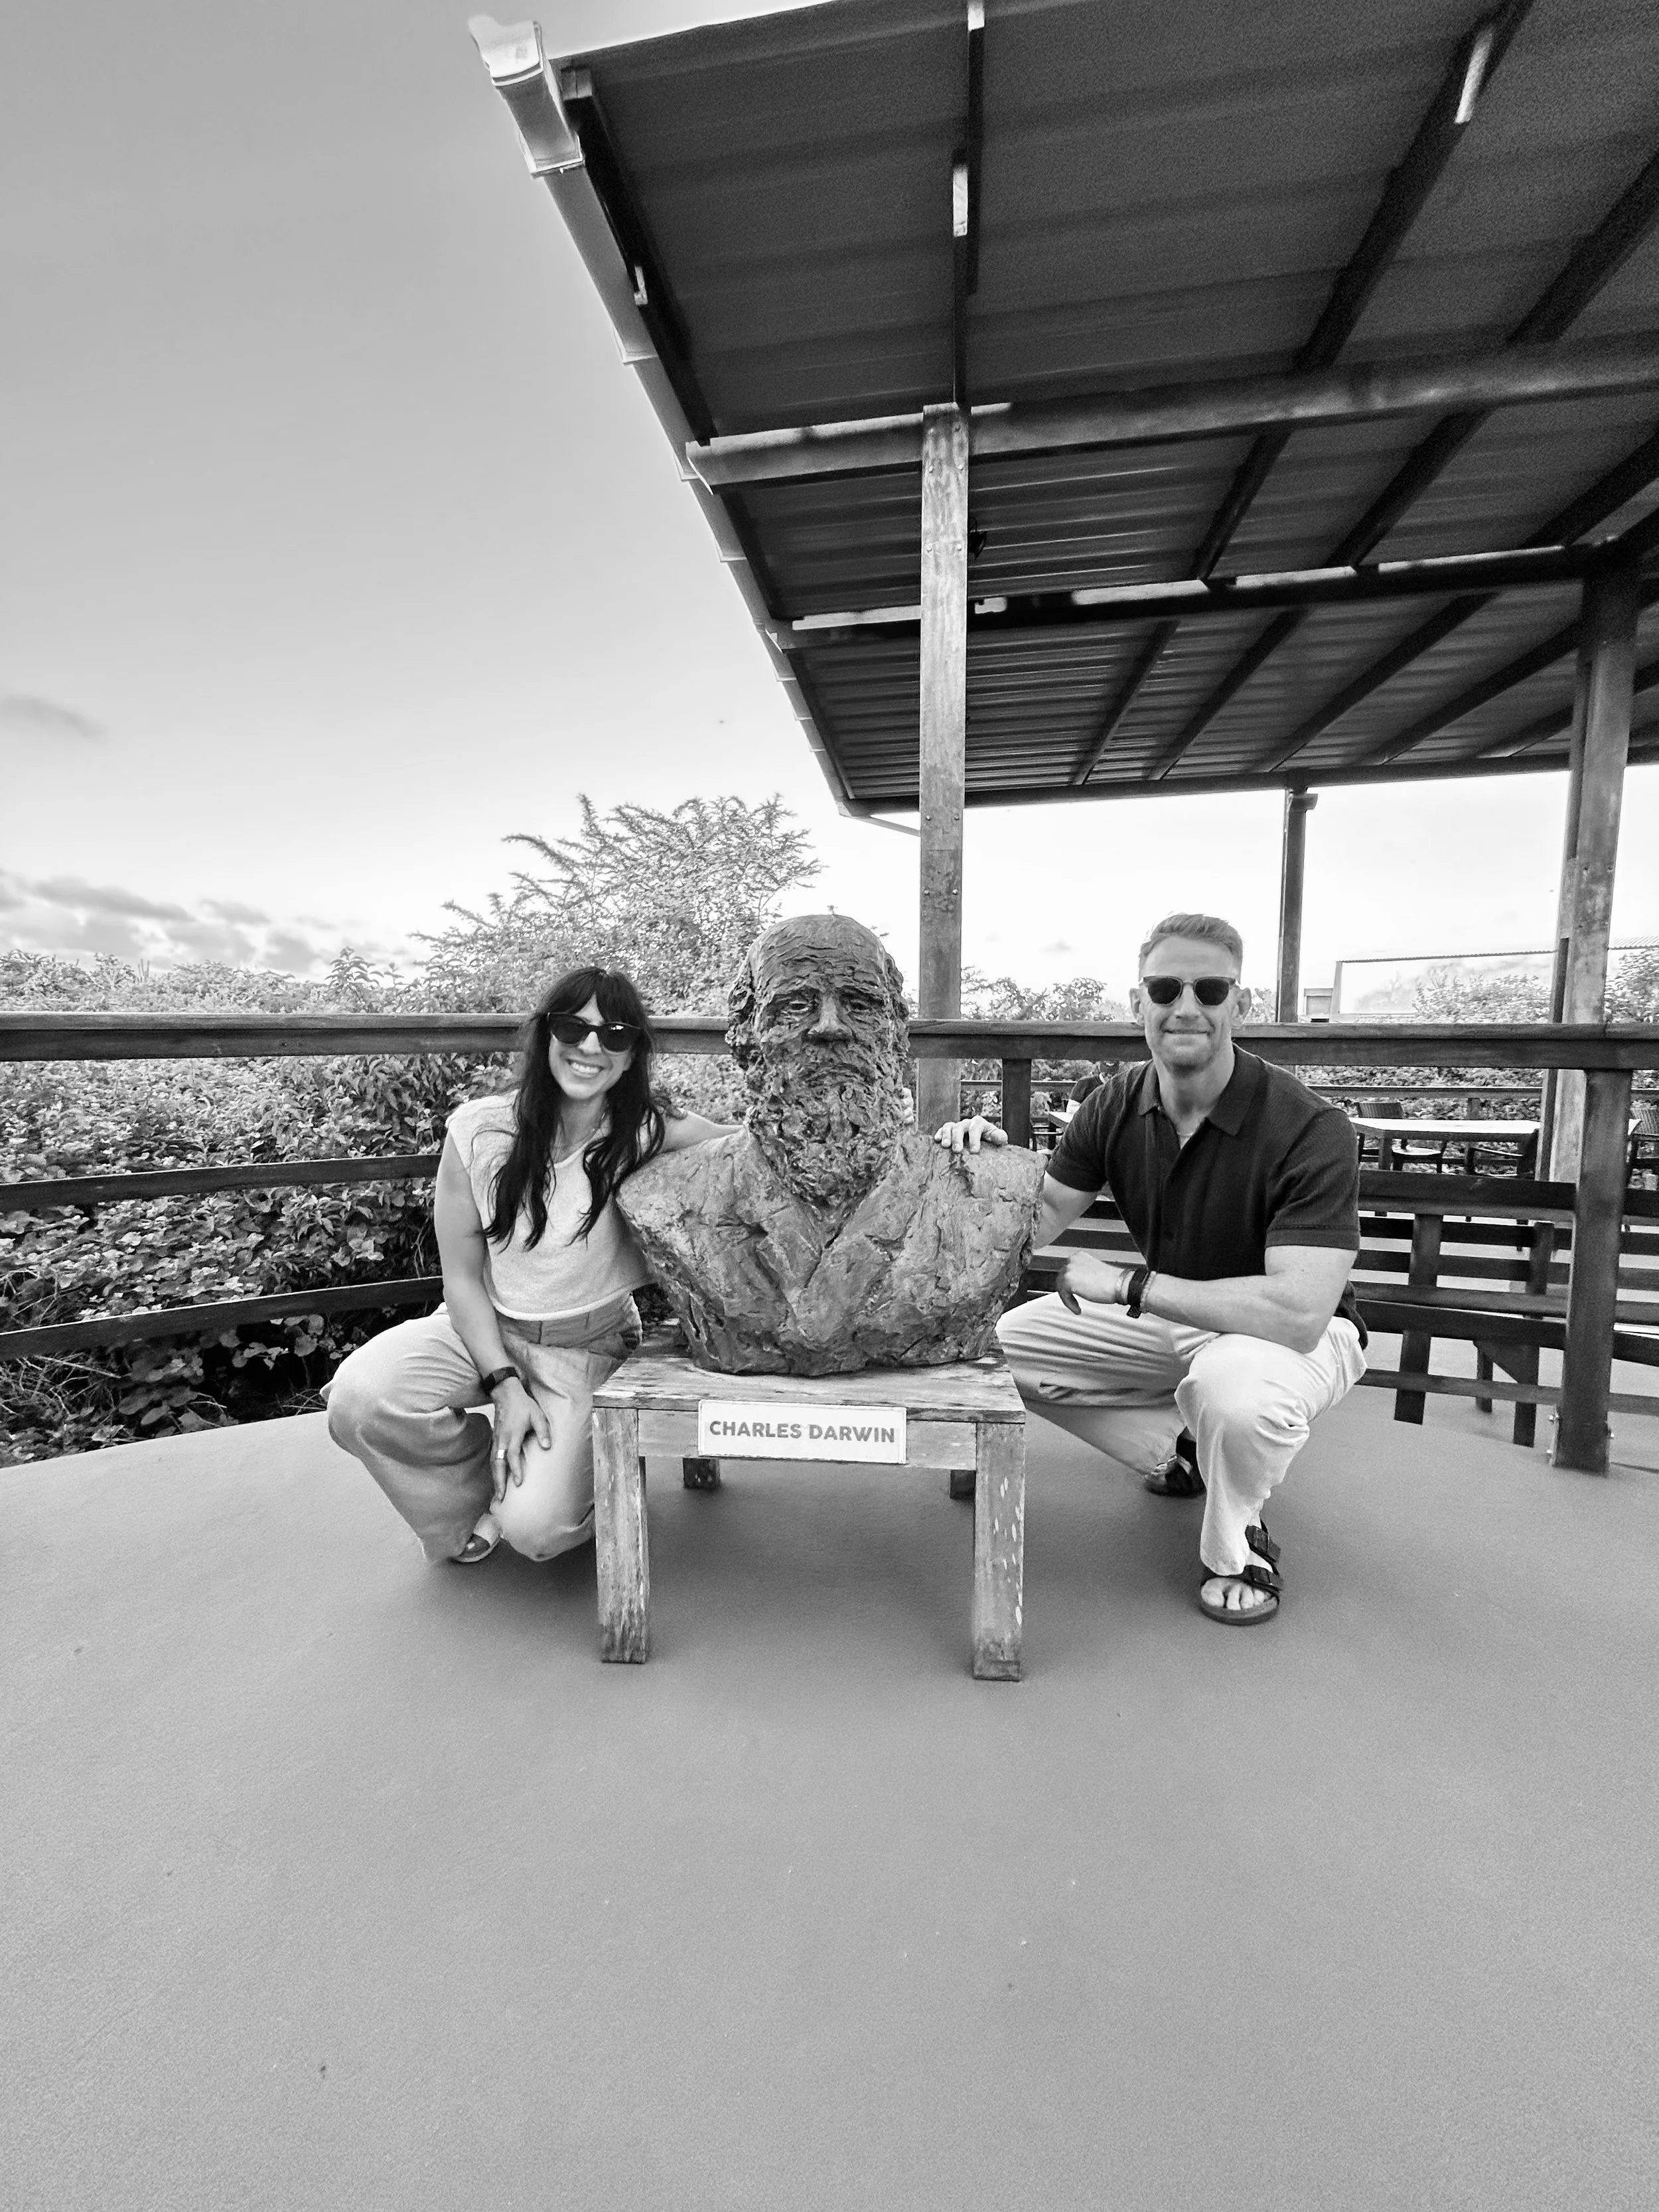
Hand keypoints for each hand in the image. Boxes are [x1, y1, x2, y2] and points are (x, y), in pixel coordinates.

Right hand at [490, 1377, 550, 1500]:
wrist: (505, 1394)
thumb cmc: (523, 1405)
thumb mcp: (537, 1415)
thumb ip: (543, 1431)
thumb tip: (547, 1447)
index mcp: (512, 1435)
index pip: (512, 1456)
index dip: (515, 1469)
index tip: (518, 1483)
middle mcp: (501, 1440)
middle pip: (497, 1464)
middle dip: (499, 1482)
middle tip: (500, 1498)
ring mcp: (496, 1440)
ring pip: (493, 1463)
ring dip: (495, 1479)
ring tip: (497, 1494)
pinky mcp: (494, 1439)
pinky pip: (492, 1458)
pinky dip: (493, 1471)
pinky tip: (496, 1479)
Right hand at [934, 1114, 1007, 1152]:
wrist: (984, 1142)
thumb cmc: (991, 1141)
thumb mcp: (997, 1139)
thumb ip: (1000, 1137)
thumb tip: (1000, 1137)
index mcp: (979, 1123)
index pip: (976, 1127)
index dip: (974, 1138)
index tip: (974, 1151)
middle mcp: (967, 1123)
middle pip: (960, 1127)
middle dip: (958, 1138)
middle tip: (957, 1150)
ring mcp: (957, 1126)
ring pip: (949, 1126)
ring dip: (946, 1135)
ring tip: (945, 1146)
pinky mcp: (949, 1131)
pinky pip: (942, 1129)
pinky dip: (939, 1133)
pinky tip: (937, 1141)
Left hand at [1057, 1255, 1130, 1313]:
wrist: (1119, 1284)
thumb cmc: (1112, 1281)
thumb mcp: (1093, 1272)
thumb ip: (1082, 1274)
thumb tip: (1076, 1282)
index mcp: (1079, 1256)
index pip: (1067, 1271)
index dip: (1070, 1284)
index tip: (1073, 1292)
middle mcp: (1072, 1261)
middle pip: (1062, 1278)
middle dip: (1067, 1291)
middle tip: (1073, 1300)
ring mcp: (1069, 1270)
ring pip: (1061, 1287)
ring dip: (1068, 1298)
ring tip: (1076, 1305)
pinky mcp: (1068, 1281)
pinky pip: (1064, 1296)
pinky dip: (1070, 1304)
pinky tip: (1077, 1308)